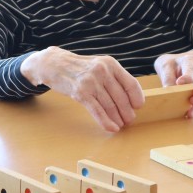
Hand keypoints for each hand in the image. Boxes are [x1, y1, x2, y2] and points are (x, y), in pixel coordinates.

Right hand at [21, 47, 144, 131]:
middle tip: (129, 120)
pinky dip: (106, 122)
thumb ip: (113, 77)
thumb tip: (129, 98)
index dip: (136, 98)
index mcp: (110, 64)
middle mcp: (102, 71)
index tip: (138, 107)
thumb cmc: (79, 68)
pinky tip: (111, 128)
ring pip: (110, 106)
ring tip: (120, 125)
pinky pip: (97, 111)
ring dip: (117, 119)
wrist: (54, 65)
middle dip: (127, 112)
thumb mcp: (99, 65)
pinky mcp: (81, 93)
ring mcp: (91, 82)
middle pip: (121, 98)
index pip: (131, 84)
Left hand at [154, 49, 192, 118]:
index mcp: (191, 62)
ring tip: (192, 106)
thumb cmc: (171, 64)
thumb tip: (168, 91)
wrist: (176, 65)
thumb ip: (167, 76)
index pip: (191, 69)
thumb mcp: (166, 65)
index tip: (179, 82)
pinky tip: (189, 114)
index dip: (186, 77)